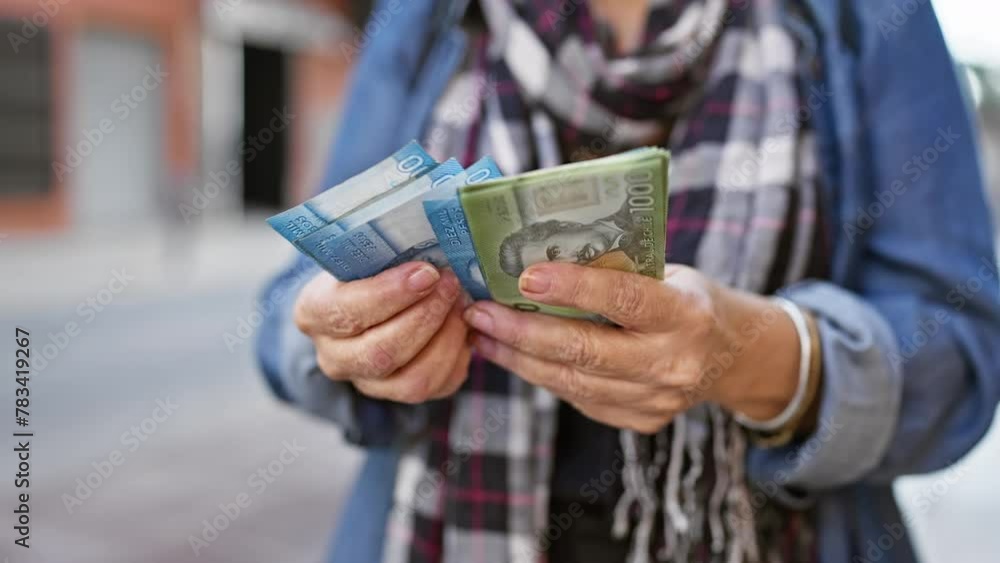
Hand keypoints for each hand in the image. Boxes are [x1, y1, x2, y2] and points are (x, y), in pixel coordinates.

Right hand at [295, 262, 470, 403]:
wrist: (370, 301)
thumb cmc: (369, 267)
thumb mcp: (365, 252)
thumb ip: (388, 251)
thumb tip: (436, 246)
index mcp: (314, 314)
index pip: (348, 312)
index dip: (390, 294)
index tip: (426, 272)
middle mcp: (334, 357)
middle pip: (381, 353)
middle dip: (425, 317)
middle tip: (451, 284)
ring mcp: (367, 383)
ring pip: (413, 380)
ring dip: (447, 339)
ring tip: (462, 305)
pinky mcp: (401, 395)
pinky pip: (438, 386)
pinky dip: (458, 355)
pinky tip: (464, 326)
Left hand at [463, 263, 800, 433]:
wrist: (734, 356)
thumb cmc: (688, 300)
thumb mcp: (669, 273)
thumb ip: (616, 271)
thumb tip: (539, 257)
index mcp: (686, 313)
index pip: (624, 300)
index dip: (574, 288)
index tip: (527, 277)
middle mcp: (673, 362)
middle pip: (585, 352)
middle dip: (523, 332)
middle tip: (480, 312)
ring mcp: (656, 399)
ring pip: (572, 381)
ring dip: (518, 358)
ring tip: (482, 334)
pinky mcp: (639, 421)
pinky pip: (578, 397)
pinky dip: (540, 374)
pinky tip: (512, 355)